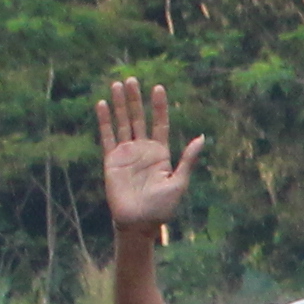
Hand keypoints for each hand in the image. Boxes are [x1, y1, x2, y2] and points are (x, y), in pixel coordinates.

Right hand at [95, 77, 200, 232]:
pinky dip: (104, 121)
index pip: (160, 124)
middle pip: (138, 118)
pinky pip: (107, 136)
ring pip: (122, 123)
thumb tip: (201, 137)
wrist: (139, 223)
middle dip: (135, 100)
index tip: (158, 88)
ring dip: (119, 105)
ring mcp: (126, 153)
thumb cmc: (162, 208)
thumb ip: (188, 159)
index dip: (159, 106)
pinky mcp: (111, 160)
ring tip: (117, 84)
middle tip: (132, 79)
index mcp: (160, 153)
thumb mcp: (179, 182)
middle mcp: (142, 150)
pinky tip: (102, 104)